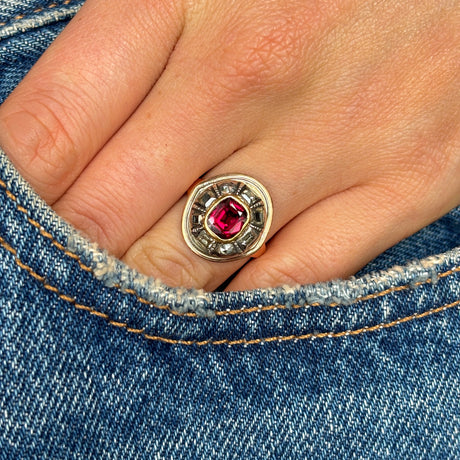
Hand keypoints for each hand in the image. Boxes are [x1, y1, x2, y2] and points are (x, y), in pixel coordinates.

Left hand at [0, 0, 458, 289]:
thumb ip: (139, 48)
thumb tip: (62, 143)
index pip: (52, 126)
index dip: (14, 193)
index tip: (8, 223)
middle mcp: (254, 72)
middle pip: (112, 211)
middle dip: (72, 255)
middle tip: (60, 272)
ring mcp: (335, 136)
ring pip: (195, 261)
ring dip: (147, 290)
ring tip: (129, 293)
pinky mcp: (408, 180)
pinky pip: (293, 277)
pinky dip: (241, 303)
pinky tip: (218, 301)